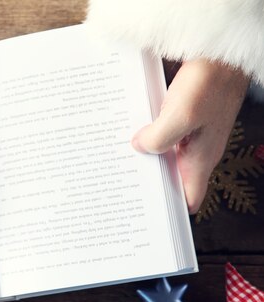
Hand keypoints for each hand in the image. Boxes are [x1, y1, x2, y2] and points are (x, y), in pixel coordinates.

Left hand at [131, 59, 249, 212]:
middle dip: (148, 182)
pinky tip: (126, 132)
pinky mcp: (182, 118)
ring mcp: (189, 134)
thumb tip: (139, 147)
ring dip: (143, 156)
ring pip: (163, 156)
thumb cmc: (210, 83)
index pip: (189, 199)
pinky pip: (161, 134)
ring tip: (117, 160)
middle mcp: (195, 151)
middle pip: (170, 178)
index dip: (170, 210)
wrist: (221, 51)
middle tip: (120, 184)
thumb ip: (158, 138)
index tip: (146, 212)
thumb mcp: (181, 115)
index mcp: (200, 159)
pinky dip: (145, 136)